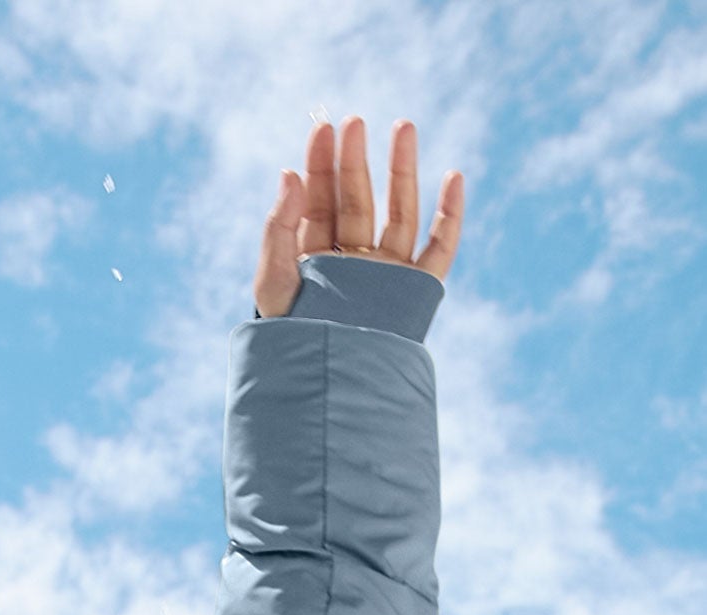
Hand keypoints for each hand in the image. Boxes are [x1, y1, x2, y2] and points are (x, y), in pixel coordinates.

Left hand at [255, 116, 463, 316]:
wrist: (318, 382)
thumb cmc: (287, 336)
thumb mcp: (272, 280)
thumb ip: (279, 228)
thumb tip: (290, 172)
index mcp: (316, 254)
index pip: (320, 199)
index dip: (322, 162)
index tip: (324, 127)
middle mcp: (353, 259)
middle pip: (358, 199)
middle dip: (356, 160)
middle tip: (356, 121)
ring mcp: (385, 273)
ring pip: (399, 211)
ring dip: (403, 170)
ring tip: (403, 127)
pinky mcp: (413, 291)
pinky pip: (438, 249)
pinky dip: (449, 215)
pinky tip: (453, 177)